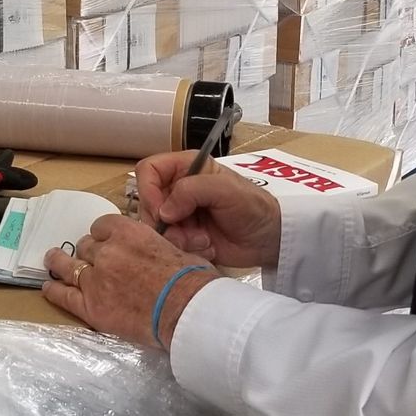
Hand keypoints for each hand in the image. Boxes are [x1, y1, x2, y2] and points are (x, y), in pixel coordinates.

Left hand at [42, 215, 217, 351]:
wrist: (184, 310)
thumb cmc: (190, 279)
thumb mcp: (177, 248)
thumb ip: (157, 245)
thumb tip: (159, 250)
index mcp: (128, 233)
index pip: (102, 225)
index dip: (102, 234)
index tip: (105, 239)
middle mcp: (106, 252)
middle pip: (86, 246)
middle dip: (88, 251)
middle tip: (91, 258)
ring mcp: (94, 280)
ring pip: (68, 266)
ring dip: (59, 262)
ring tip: (52, 260)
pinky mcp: (90, 307)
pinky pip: (63, 296)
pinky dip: (53, 291)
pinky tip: (48, 287)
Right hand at [135, 150, 281, 273]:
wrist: (268, 239)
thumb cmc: (253, 207)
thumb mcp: (226, 190)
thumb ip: (192, 190)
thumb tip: (164, 211)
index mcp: (186, 167)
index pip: (148, 170)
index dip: (149, 191)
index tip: (162, 212)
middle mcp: (178, 188)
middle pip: (147, 203)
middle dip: (166, 222)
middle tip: (190, 232)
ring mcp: (180, 213)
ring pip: (156, 227)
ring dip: (178, 238)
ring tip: (203, 240)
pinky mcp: (183, 236)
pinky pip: (167, 244)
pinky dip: (184, 248)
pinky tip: (206, 246)